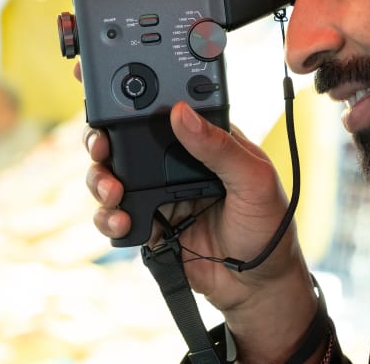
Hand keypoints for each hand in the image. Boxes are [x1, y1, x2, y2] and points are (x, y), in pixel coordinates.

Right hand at [76, 63, 317, 359]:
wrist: (258, 285)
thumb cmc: (269, 226)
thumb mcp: (254, 180)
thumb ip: (220, 147)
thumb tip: (181, 113)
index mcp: (207, 141)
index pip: (167, 108)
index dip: (136, 97)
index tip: (106, 84)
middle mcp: (178, 162)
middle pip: (128, 138)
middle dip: (104, 138)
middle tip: (100, 145)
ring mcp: (160, 193)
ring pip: (113, 174)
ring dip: (101, 178)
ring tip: (111, 190)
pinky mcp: (149, 224)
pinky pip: (115, 214)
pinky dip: (108, 217)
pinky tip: (120, 221)